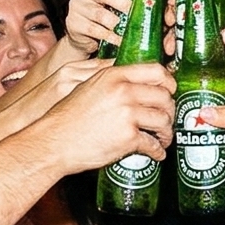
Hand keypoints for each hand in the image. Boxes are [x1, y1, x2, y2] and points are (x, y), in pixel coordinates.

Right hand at [39, 62, 172, 174]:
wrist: (54, 141)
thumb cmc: (68, 117)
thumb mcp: (88, 86)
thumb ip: (112, 82)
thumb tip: (134, 85)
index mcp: (114, 76)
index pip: (156, 71)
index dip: (169, 83)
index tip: (170, 92)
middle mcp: (123, 91)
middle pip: (164, 97)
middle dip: (169, 111)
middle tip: (166, 119)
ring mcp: (127, 114)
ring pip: (163, 120)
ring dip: (166, 132)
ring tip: (162, 138)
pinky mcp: (128, 137)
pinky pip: (153, 144)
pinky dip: (157, 151)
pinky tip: (156, 153)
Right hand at [67, 0, 135, 54]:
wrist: (85, 35)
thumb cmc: (107, 14)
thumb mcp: (118, 1)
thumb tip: (162, 1)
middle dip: (126, 4)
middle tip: (140, 14)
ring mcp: (77, 5)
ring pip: (101, 14)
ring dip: (119, 24)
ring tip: (132, 30)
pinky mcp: (73, 23)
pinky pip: (94, 30)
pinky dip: (110, 37)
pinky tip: (120, 41)